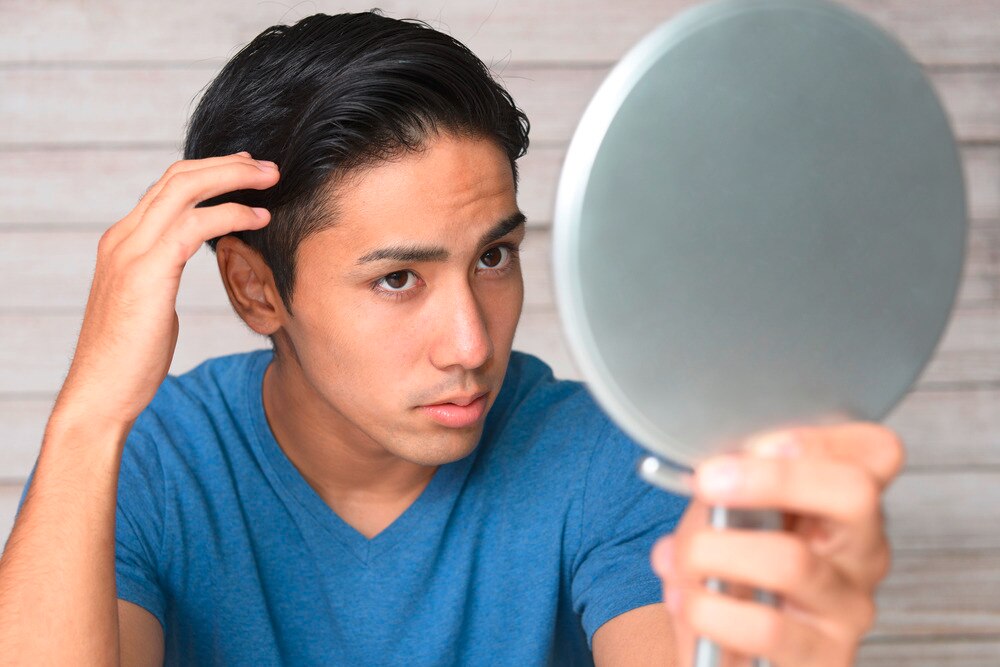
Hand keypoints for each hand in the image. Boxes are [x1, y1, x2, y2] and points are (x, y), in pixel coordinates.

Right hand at [54, 152, 279, 425]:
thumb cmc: (130, 358)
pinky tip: (259, 219)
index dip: (209, 172)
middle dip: (228, 165)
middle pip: (177, 177)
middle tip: (268, 167)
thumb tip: (183, 262)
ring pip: (185, 190)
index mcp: (123, 242)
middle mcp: (123, 238)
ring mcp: (131, 251)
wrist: (101, 392)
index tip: (245, 170)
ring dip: (234, 179)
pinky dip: (231, 214)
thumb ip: (162, 272)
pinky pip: (195, 226)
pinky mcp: (147, 271)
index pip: (166, 187)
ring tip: (271, 180)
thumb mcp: (148, 302)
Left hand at [650, 422, 904, 665]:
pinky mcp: (826, 659)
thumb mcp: (727, 517)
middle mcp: (861, 552)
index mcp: (842, 505)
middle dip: (770, 478)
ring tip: (681, 557)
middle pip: (854, 492)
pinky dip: (710, 609)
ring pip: (792, 560)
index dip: (818, 438)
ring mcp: (849, 607)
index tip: (755, 444)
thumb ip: (725, 487)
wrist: (721, 652)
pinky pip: (767, 627)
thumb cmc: (728, 575)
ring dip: (715, 551)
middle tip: (709, 481)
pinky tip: (688, 602)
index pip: (874, 452)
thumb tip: (709, 472)